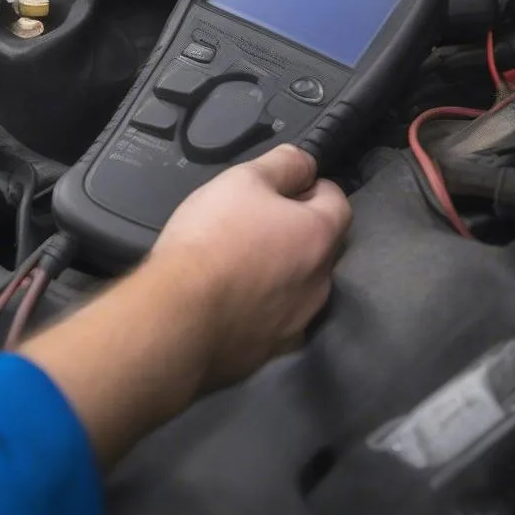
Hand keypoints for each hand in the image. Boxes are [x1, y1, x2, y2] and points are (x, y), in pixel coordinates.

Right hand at [21, 145, 349, 465]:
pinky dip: (262, 307)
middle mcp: (321, 282)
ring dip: (281, 271)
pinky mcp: (273, 351)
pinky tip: (230, 300)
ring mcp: (299, 322)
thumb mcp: (242, 179)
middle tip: (253, 222)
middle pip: (320, 245)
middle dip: (296, 230)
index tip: (282, 187)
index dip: (310, 186)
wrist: (177, 318)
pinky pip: (276, 319)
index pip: (337, 200)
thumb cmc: (211, 239)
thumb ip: (282, 164)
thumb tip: (306, 162)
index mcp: (319, 236)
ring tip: (238, 263)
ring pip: (300, 285)